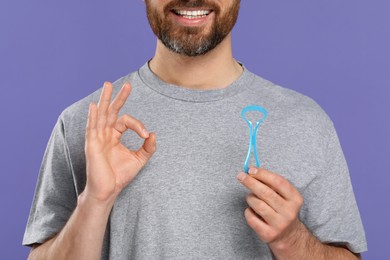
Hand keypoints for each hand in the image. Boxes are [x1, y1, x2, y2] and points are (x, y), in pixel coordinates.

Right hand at [84, 81, 155, 202]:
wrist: (108, 190)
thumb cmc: (120, 176)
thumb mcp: (139, 159)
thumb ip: (148, 147)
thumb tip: (154, 134)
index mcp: (114, 136)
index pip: (125, 121)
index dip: (138, 125)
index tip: (146, 135)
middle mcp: (105, 134)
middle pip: (111, 111)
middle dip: (119, 98)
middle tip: (127, 85)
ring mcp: (97, 138)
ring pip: (101, 115)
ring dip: (105, 100)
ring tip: (108, 85)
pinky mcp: (92, 145)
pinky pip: (92, 128)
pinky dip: (94, 116)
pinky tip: (95, 106)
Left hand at [237, 167, 303, 250]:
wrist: (288, 235)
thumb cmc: (281, 208)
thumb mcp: (283, 195)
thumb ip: (270, 183)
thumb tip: (251, 171)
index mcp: (295, 198)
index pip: (278, 182)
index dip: (263, 174)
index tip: (251, 169)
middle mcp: (289, 212)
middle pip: (266, 192)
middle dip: (250, 182)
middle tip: (240, 176)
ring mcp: (279, 224)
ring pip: (257, 204)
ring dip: (250, 198)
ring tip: (251, 197)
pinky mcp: (268, 234)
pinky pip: (251, 217)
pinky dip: (248, 211)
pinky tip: (252, 210)